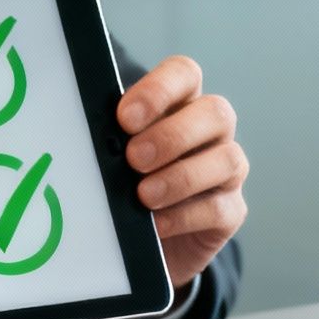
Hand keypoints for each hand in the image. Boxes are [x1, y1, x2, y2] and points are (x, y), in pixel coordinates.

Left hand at [119, 56, 247, 287]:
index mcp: (181, 105)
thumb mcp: (112, 157)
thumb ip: (108, 139)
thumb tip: (87, 136)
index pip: (184, 75)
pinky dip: (185, 216)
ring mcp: (226, 172)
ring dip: (182, 176)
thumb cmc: (123, 187)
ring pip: (228, 159)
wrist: (140, 243)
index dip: (159, 90)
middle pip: (215, 113)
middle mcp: (210, 132)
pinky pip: (220, 208)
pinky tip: (156, 224)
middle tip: (134, 158)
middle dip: (172, 136)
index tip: (124, 118)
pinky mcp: (230, 212)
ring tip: (144, 195)